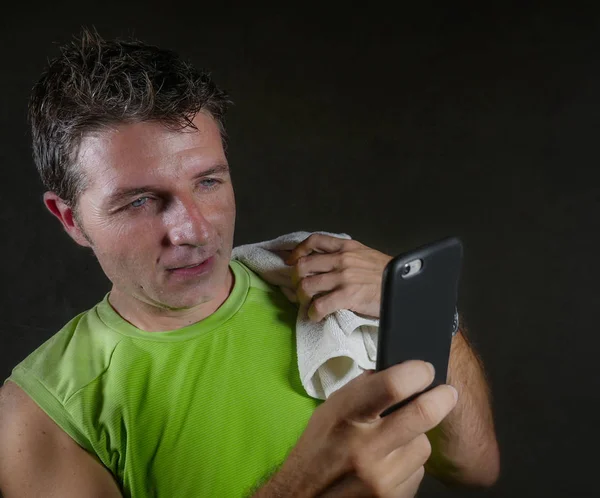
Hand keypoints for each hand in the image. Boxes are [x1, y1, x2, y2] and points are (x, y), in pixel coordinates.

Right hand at [254, 361, 457, 497]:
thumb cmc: (316, 450)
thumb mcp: (329, 411)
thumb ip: (361, 392)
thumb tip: (396, 372)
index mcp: (345, 417)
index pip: (392, 385)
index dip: (417, 372)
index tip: (424, 370)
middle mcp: (364, 448)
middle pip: (422, 414)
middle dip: (442, 398)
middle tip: (446, 393)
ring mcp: (381, 478)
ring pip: (424, 445)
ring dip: (417, 437)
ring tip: (397, 439)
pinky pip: (417, 472)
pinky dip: (409, 464)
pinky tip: (390, 464)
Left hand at [286, 233, 392, 320]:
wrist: (404, 287)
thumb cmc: (388, 274)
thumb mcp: (367, 255)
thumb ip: (348, 255)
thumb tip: (329, 263)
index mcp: (347, 247)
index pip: (315, 240)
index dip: (298, 251)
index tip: (292, 261)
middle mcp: (342, 259)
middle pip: (303, 265)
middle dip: (296, 280)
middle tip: (300, 290)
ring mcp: (343, 277)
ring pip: (307, 286)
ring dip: (302, 298)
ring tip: (308, 305)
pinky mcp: (347, 296)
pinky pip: (319, 305)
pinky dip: (313, 313)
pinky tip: (316, 317)